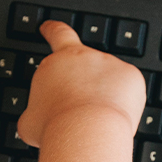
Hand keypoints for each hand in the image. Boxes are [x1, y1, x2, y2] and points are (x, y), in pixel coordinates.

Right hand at [17, 21, 145, 146]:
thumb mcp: (30, 121)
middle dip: (87, 80)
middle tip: (84, 101)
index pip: (56, 36)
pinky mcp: (131, 75)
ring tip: (96, 121)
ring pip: (110, 80)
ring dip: (105, 96)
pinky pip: (129, 89)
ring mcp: (110, 64)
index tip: (50, 27)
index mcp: (57, 62)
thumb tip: (34, 119)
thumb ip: (35, 111)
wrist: (84, 134)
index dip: (53, 30)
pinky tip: (113, 118)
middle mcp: (83, 57)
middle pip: (88, 63)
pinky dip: (124, 103)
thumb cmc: (56, 129)